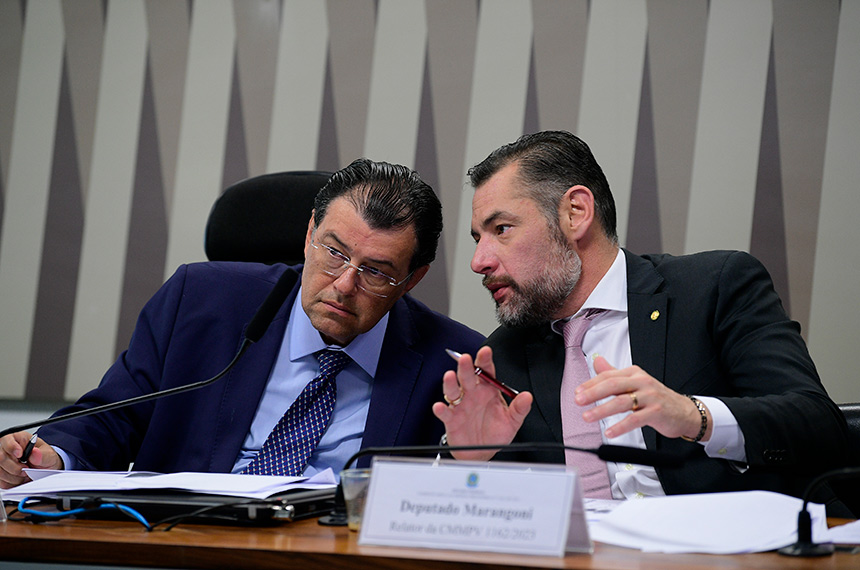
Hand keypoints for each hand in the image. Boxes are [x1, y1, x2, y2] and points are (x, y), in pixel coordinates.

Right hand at [0, 432, 62, 488]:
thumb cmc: (44, 457)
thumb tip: (35, 452)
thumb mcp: (49, 455)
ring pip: (0, 471)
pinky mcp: (1, 473)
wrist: (44, 468)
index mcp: (18, 438)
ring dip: (14, 477)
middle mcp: (7, 449)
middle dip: (15, 468)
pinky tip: (20, 479)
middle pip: (1, 458)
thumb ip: (43, 454)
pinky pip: (2, 481)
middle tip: (26, 470)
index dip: (12, 447)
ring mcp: (2, 462)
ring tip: (25, 475)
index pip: (7, 440)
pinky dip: (12, 483)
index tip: (20, 455)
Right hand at [432, 346, 532, 459]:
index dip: (485, 360)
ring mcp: (460, 406)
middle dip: (466, 367)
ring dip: (450, 383)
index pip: (486, 371)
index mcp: (488, 390)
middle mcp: (472, 394)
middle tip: (465, 359)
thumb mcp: (512, 421)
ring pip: (453, 391)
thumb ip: (519, 408)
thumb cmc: (495, 433)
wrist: (482, 453)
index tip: (486, 352)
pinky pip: (445, 412)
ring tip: (450, 376)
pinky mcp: (451, 419)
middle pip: (467, 377)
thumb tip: (527, 397)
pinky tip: (440, 406)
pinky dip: (441, 409)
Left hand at [575, 356, 712, 441]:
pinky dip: (621, 426)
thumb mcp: (635, 382)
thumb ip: (614, 374)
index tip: (577, 392)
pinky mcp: (656, 412)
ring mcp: (650, 396)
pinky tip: (610, 431)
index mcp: (634, 373)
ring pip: (622, 401)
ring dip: (602, 410)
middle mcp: (641, 382)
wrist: (684, 411)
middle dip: (593, 393)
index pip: (608, 375)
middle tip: (578, 400)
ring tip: (588, 416)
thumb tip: (597, 361)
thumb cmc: (657, 398)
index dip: (590, 384)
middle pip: (613, 385)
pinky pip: (635, 419)